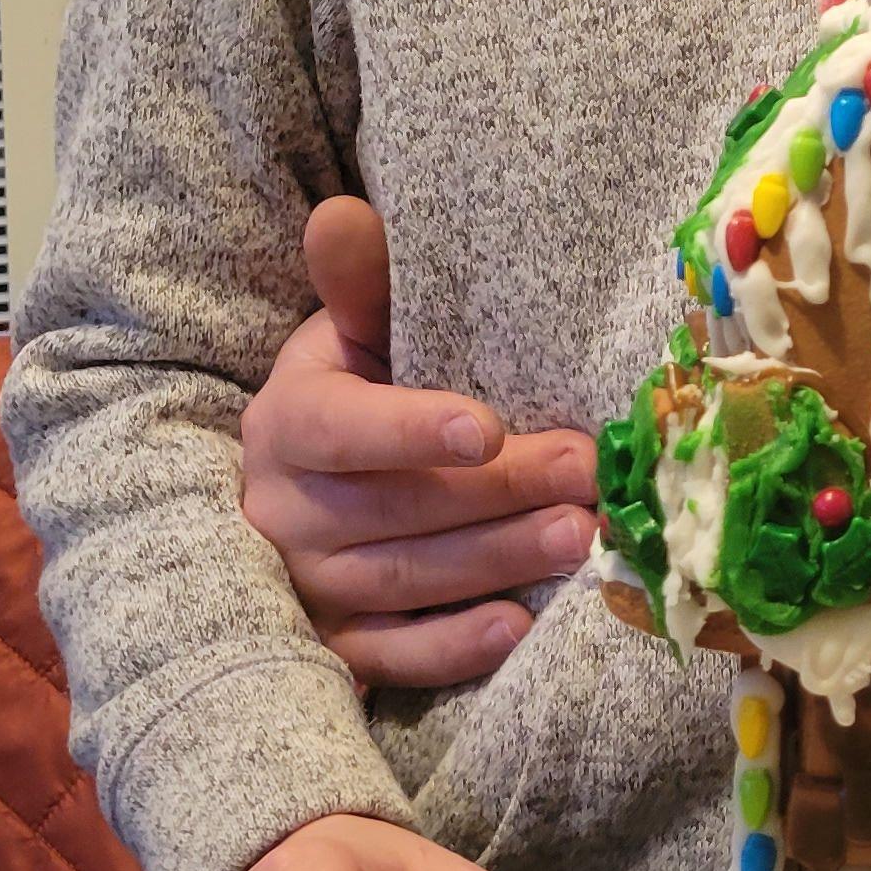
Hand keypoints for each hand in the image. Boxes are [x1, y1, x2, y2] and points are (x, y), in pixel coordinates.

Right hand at [244, 196, 599, 688]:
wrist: (305, 488)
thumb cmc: (355, 392)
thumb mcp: (351, 335)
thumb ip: (360, 282)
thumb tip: (343, 213)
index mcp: (286, 423)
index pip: (341, 431)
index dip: (410, 430)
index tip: (486, 428)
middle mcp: (284, 511)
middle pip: (393, 510)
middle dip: (496, 494)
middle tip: (587, 473)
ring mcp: (307, 586)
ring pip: (404, 581)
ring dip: (497, 561)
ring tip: (580, 536)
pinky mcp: (336, 645)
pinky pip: (392, 657)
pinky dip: (453, 649)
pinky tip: (518, 627)